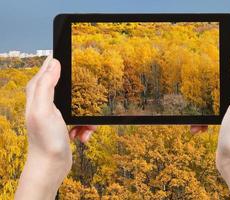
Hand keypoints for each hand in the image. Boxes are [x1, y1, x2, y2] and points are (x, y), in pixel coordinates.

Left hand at [15, 56, 96, 199]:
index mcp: (38, 94)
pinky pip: (82, 119)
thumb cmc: (45, 140)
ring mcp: (57, 114)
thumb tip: (54, 63)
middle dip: (81, 96)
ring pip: (80, 105)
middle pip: (69, 88)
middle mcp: (46, 102)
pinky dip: (85, 128)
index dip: (59, 64)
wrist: (51, 165)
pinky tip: (82, 135)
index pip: (47, 70)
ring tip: (84, 128)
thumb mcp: (44, 109)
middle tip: (87, 102)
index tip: (74, 58)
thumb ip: (46, 85)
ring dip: (86, 117)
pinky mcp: (66, 124)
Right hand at [191, 54, 229, 199]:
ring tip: (197, 109)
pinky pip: (212, 111)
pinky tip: (198, 126)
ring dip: (206, 102)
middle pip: (229, 78)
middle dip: (214, 80)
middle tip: (202, 80)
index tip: (216, 52)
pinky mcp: (228, 119)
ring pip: (217, 95)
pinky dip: (204, 118)